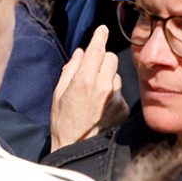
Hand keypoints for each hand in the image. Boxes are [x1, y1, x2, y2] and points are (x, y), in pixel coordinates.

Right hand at [50, 25, 127, 151]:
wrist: (77, 150)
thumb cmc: (63, 122)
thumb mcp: (58, 94)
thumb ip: (70, 69)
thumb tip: (80, 53)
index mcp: (83, 80)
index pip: (97, 49)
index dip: (100, 36)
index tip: (102, 30)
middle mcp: (102, 86)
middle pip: (111, 57)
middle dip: (102, 59)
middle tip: (92, 70)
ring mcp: (115, 98)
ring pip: (116, 75)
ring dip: (108, 79)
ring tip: (94, 97)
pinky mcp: (123, 108)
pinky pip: (120, 93)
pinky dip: (112, 96)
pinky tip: (102, 108)